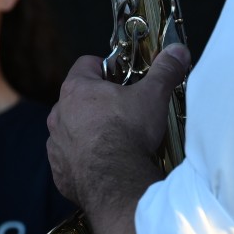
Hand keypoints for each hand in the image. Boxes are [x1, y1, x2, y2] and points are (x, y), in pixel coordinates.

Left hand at [46, 45, 191, 209]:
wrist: (115, 181)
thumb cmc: (128, 131)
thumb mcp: (153, 95)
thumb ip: (164, 70)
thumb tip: (177, 52)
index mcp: (76, 89)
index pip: (86, 64)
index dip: (106, 67)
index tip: (122, 76)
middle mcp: (58, 114)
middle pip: (77, 98)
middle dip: (98, 102)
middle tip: (123, 110)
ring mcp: (55, 144)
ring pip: (71, 130)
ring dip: (88, 132)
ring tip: (114, 141)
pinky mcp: (59, 171)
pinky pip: (69, 160)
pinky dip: (84, 160)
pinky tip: (105, 165)